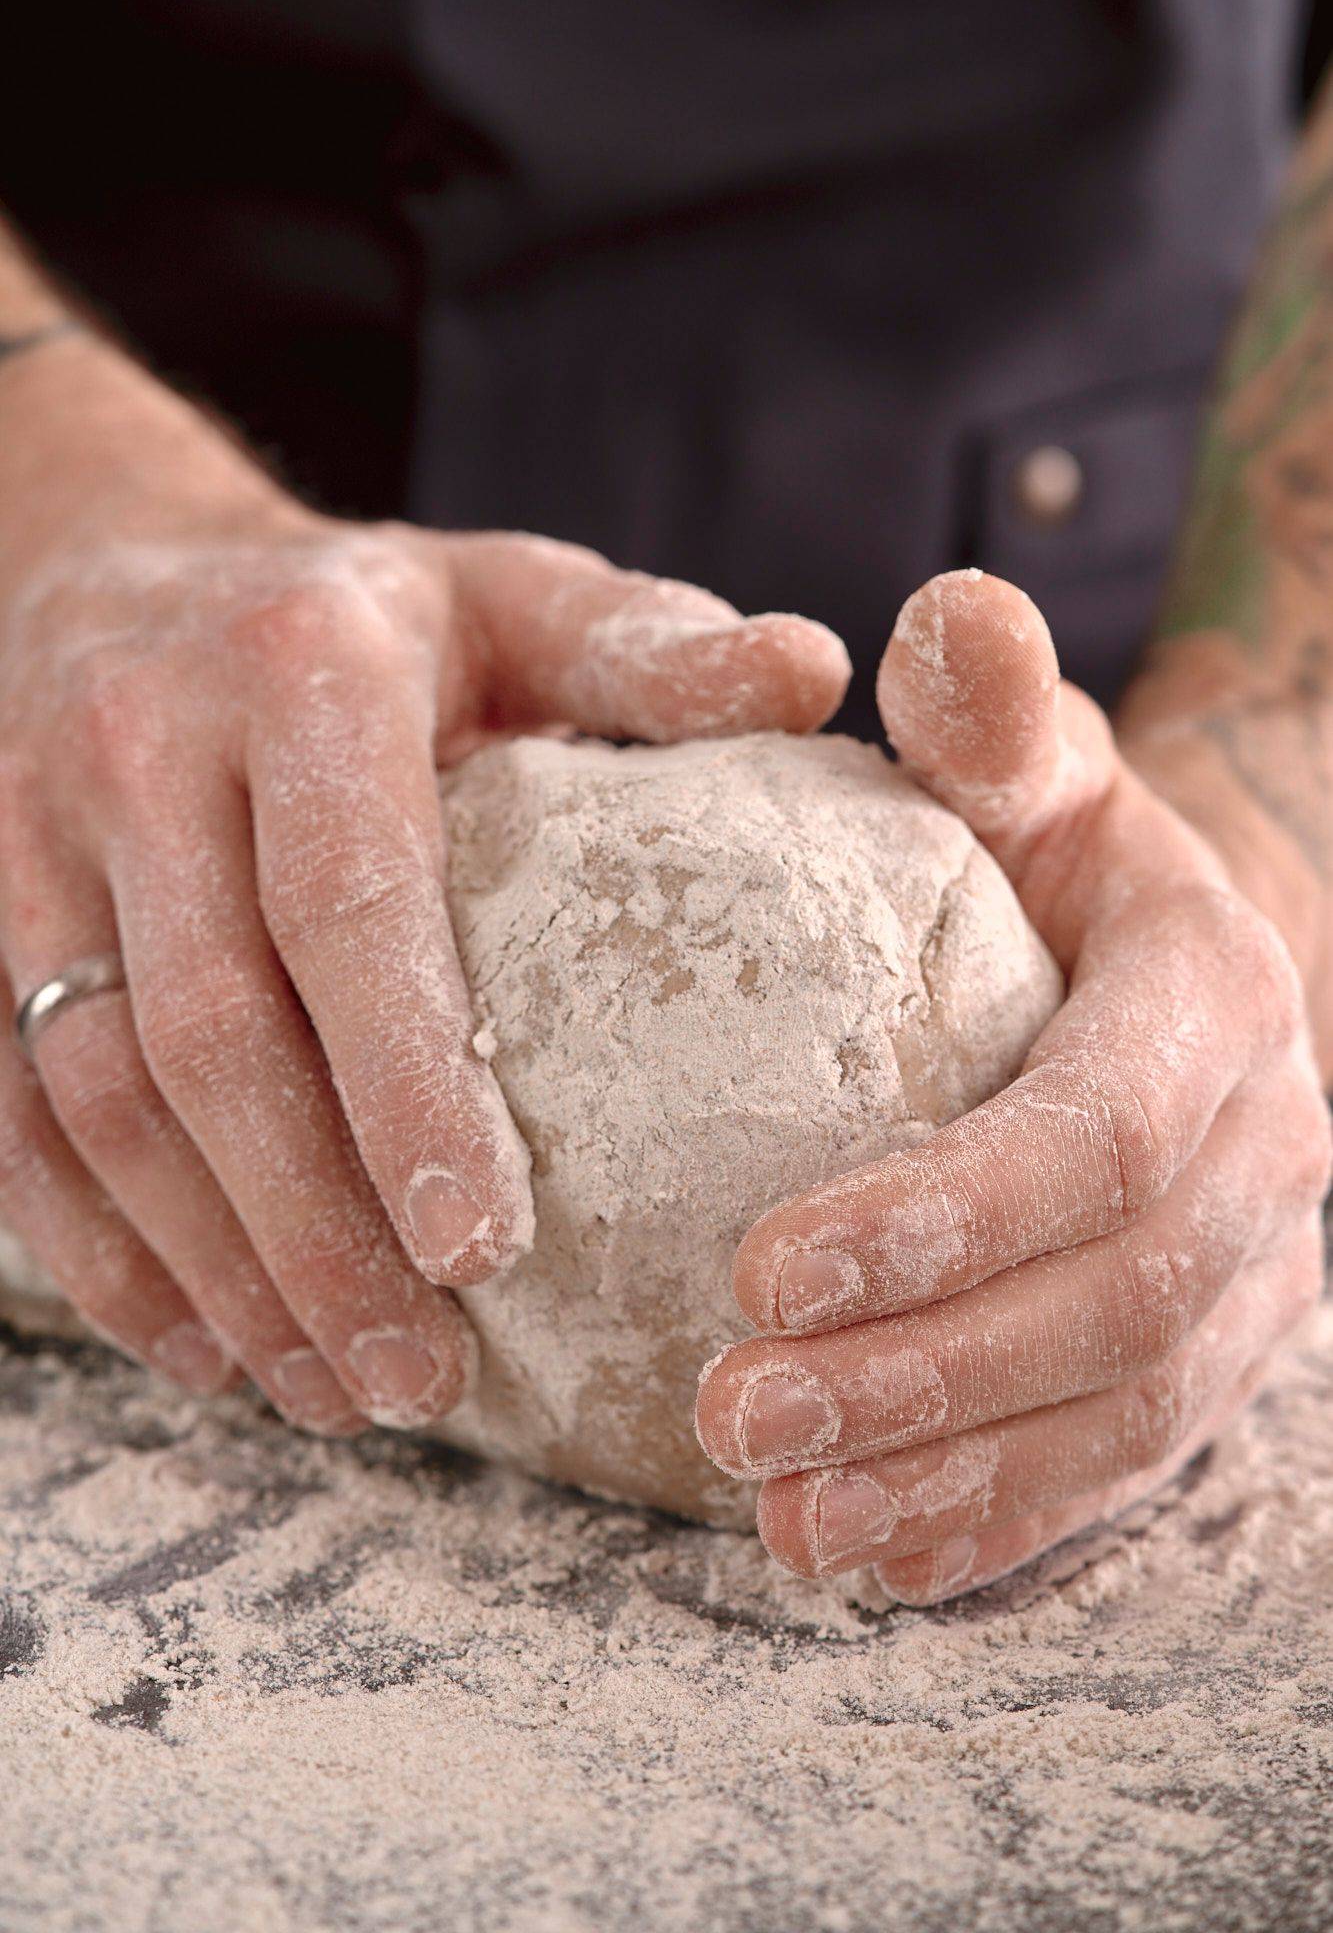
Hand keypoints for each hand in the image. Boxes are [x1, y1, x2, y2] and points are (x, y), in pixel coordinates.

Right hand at [0, 501, 848, 1432]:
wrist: (115, 562)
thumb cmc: (367, 613)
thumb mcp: (514, 592)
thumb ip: (647, 649)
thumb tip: (813, 672)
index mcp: (301, 670)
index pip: (344, 901)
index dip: (405, 1084)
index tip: (485, 1250)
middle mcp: (142, 751)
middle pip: (208, 1031)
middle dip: (310, 1230)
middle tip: (419, 1379)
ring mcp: (35, 844)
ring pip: (98, 1095)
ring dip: (215, 1267)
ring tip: (337, 1389)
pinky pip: (15, 1114)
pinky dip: (102, 1251)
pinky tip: (202, 1349)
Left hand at [696, 571, 1329, 1601]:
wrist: (1170, 964)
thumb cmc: (1051, 849)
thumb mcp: (1025, 760)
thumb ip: (985, 706)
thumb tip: (950, 610)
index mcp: (1213, 1001)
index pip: (1094, 1135)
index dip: (943, 1218)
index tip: (760, 1268)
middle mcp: (1265, 1152)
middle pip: (1112, 1306)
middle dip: (925, 1378)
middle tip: (733, 1416)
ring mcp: (1257, 1274)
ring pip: (1124, 1415)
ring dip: (951, 1480)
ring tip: (777, 1520)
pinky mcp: (1214, 1356)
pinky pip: (1123, 1468)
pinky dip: (997, 1525)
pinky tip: (862, 1559)